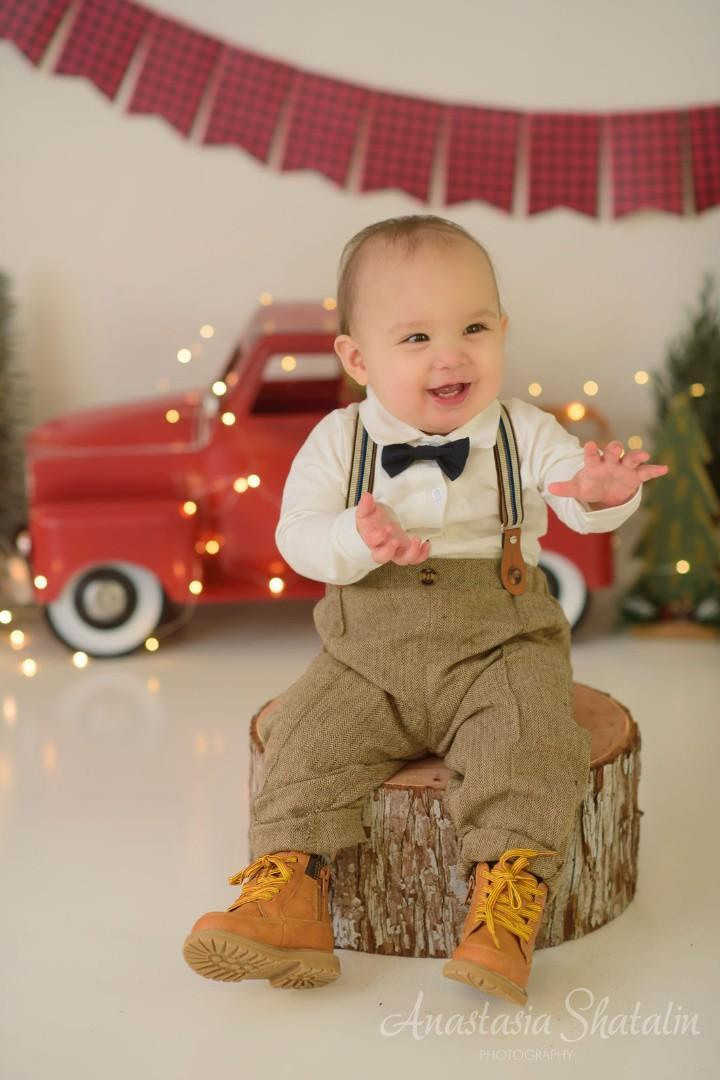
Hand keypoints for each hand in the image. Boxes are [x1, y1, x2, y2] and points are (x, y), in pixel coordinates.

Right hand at [355, 491, 430, 564]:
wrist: (379, 524)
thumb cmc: (372, 520)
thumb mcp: (367, 510)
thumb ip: (366, 505)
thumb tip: (366, 497)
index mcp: (370, 538)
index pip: (371, 542)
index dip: (377, 538)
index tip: (384, 529)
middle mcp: (382, 547)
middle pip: (382, 557)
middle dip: (389, 550)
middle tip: (395, 540)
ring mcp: (396, 550)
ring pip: (402, 560)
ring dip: (411, 553)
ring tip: (416, 539)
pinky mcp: (407, 550)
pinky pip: (415, 558)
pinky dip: (422, 554)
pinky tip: (426, 544)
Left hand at [547, 440, 668, 507]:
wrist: (605, 491)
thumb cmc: (590, 485)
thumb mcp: (578, 488)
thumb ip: (566, 488)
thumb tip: (550, 488)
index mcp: (595, 463)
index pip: (592, 455)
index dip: (591, 450)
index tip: (589, 444)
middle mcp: (611, 461)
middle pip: (613, 451)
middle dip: (614, 448)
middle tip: (614, 447)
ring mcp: (624, 467)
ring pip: (631, 458)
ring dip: (636, 455)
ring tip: (643, 454)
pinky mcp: (636, 475)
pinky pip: (646, 472)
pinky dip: (654, 470)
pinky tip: (664, 469)